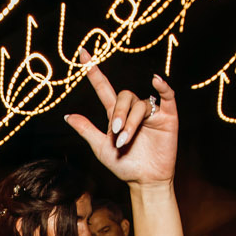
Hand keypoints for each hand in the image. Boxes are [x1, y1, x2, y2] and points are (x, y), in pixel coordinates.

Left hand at [63, 54, 176, 185]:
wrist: (144, 181)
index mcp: (116, 115)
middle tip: (116, 133)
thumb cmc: (124, 165)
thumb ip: (87, 130)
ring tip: (125, 140)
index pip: (104, 88)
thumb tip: (68, 116)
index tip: (83, 54)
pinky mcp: (168, 118)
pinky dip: (163, 87)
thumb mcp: (101, 148)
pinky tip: (157, 81)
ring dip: (131, 121)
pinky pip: (167, 97)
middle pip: (124, 96)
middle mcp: (133, 110)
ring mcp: (151, 113)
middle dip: (119, 114)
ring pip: (140, 104)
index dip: (93, 72)